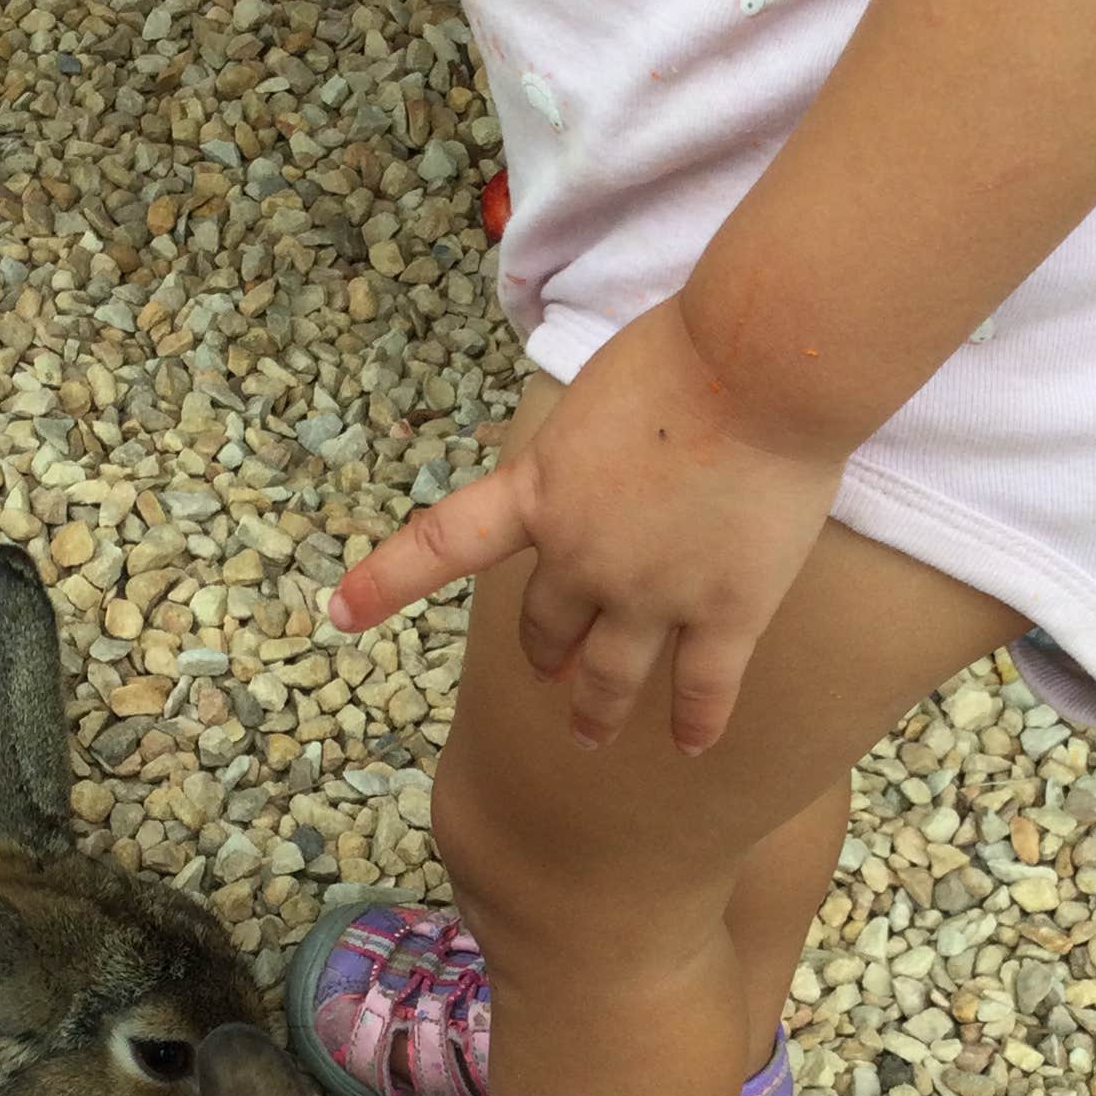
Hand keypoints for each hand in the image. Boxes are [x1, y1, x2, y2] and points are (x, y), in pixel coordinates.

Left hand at [330, 302, 846, 754]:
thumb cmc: (685, 351)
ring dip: (598, 709)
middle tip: (552, 666)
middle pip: (548, 625)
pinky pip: (703, 688)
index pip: (442, 543)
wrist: (758, 367)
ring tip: (592, 732)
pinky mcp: (726, 611)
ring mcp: (653, 593)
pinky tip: (692, 744)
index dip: (385, 583)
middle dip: (547, 649)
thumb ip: (581, 452)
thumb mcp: (595, 395)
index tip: (336, 614)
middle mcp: (582, 557)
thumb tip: (599, 464)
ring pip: (612, 675)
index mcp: (540, 492)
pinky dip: (696, 721)